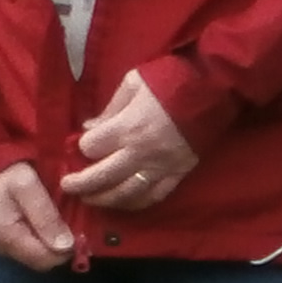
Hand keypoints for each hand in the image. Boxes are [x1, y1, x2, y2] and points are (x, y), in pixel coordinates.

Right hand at [0, 160, 78, 270]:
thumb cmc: (3, 171)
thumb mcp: (28, 185)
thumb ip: (46, 216)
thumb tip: (66, 247)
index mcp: (2, 235)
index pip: (45, 260)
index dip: (67, 250)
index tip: (77, 232)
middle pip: (39, 261)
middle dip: (57, 246)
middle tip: (65, 222)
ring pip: (31, 256)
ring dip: (45, 242)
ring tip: (48, 218)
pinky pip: (20, 248)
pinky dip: (33, 238)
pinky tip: (35, 220)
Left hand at [59, 71, 193, 211]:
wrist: (213, 88)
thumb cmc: (169, 80)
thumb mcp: (132, 83)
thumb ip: (109, 108)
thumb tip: (90, 127)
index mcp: (128, 127)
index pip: (91, 147)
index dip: (81, 146)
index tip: (83, 143)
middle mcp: (141, 152)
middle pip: (102, 176)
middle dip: (80, 183)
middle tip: (68, 185)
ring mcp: (161, 166)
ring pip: (126, 193)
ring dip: (104, 199)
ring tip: (90, 199)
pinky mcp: (179, 173)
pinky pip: (155, 196)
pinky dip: (136, 203)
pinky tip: (124, 202)